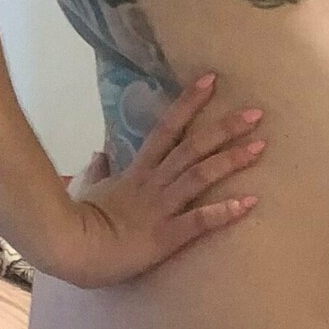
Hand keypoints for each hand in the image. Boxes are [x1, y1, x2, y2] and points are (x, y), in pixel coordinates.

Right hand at [55, 74, 265, 287]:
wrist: (69, 247)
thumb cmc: (78, 222)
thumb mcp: (86, 190)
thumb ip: (96, 172)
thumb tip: (99, 155)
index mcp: (137, 173)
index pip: (166, 130)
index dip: (189, 104)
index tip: (211, 81)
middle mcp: (153, 184)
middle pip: (192, 147)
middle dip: (224, 128)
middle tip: (256, 113)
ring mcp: (160, 208)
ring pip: (200, 176)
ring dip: (231, 160)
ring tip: (259, 146)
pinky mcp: (165, 236)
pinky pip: (198, 221)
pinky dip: (224, 211)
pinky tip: (249, 202)